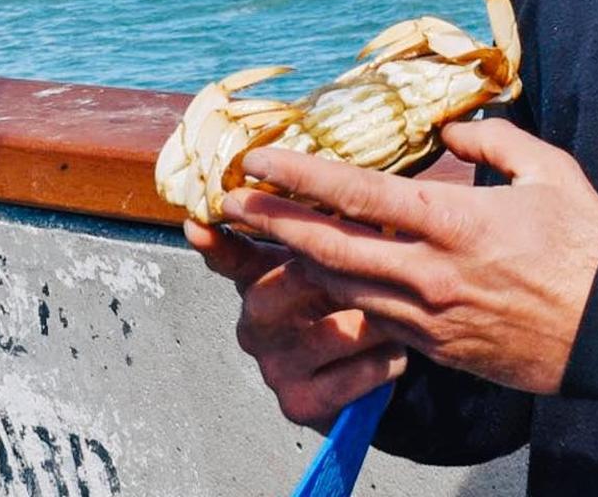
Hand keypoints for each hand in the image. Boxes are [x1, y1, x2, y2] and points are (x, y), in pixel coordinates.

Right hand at [185, 220, 407, 428]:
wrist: (374, 370)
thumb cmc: (349, 301)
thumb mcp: (334, 261)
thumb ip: (321, 228)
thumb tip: (333, 193)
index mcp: (259, 279)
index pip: (230, 257)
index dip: (215, 242)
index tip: (196, 225)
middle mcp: (255, 324)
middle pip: (274, 295)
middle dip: (323, 277)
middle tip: (368, 264)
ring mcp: (272, 366)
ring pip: (325, 335)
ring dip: (373, 323)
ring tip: (401, 312)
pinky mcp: (299, 403)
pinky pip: (348, 378)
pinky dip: (381, 363)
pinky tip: (396, 353)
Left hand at [219, 119, 597, 394]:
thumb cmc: (591, 246)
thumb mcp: (550, 172)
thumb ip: (494, 140)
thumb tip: (452, 129)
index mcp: (453, 222)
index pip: (356, 194)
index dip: (299, 175)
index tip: (258, 159)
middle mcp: (430, 274)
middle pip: (328, 249)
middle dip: (272, 223)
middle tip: (231, 201)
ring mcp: (431, 318)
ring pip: (343, 289)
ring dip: (297, 262)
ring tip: (264, 236)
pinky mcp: (439, 349)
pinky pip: (375, 320)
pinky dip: (342, 296)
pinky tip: (323, 277)